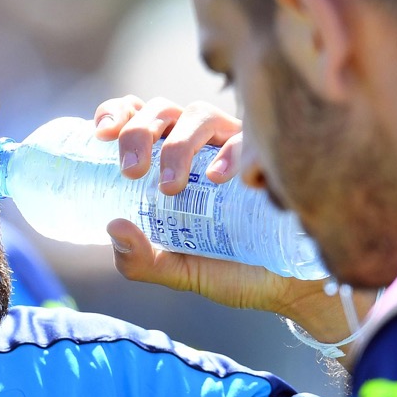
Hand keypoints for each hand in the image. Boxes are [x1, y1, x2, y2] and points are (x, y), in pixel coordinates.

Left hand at [92, 95, 375, 354]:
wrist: (296, 288)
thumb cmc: (238, 269)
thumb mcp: (182, 269)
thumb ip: (144, 260)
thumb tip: (113, 228)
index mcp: (175, 159)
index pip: (141, 117)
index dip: (118, 112)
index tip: (100, 134)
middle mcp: (204, 145)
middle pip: (164, 109)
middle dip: (140, 131)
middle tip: (131, 171)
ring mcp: (239, 146)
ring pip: (202, 114)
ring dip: (180, 143)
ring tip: (172, 185)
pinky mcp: (276, 157)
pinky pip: (258, 138)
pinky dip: (241, 153)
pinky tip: (235, 180)